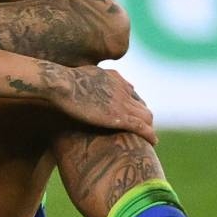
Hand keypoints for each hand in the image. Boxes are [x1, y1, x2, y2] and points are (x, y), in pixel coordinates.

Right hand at [42, 64, 156, 144]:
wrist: (62, 84)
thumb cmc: (62, 81)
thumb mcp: (78, 74)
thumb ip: (88, 79)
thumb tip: (86, 82)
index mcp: (113, 78)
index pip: (129, 92)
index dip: (132, 104)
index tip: (131, 114)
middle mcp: (122, 89)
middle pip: (140, 104)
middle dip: (143, 116)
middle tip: (142, 129)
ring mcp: (122, 103)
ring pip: (146, 116)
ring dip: (148, 126)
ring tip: (149, 138)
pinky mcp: (119, 117)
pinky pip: (141, 127)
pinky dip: (149, 134)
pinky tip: (153, 142)